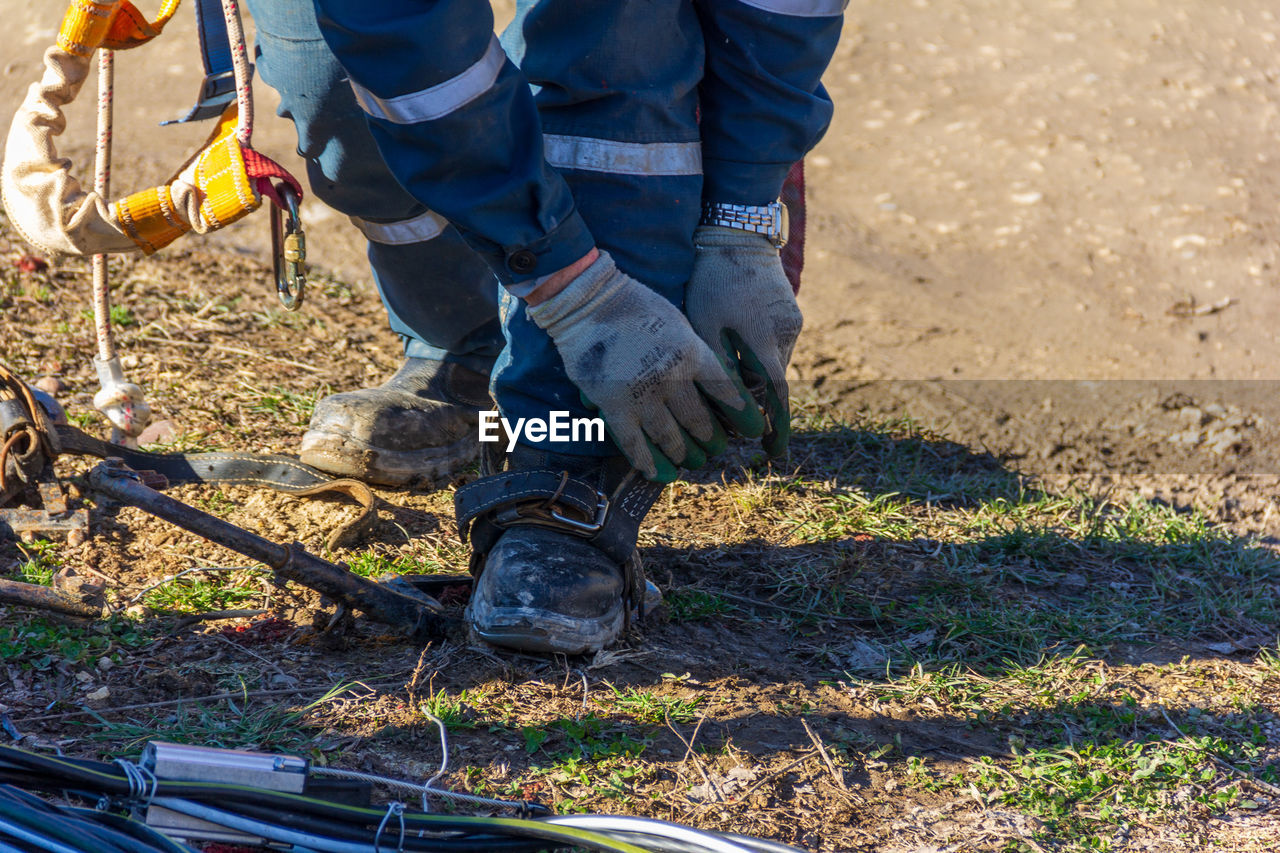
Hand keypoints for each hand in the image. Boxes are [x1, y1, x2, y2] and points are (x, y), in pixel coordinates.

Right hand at [527, 250, 763, 480]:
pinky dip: (647, 461)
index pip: (726, 392)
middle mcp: (671, 377)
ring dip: (683, 454)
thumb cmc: (634, 304)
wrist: (586, 299)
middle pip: (700, 420)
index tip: (754, 429)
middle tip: (717, 448)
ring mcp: (642, 394)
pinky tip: (656, 472)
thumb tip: (714, 381)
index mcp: (691, 352)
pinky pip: (633, 443)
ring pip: (670, 437)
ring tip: (691, 461)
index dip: (743, 415)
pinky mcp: (614, 405)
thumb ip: (694, 351)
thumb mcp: (677, 321)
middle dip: (712, 439)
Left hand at [686, 226, 803, 455]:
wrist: (737, 232)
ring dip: (754, 377)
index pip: (775, 398)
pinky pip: (774, 344)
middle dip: (755, 404)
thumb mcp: (705, 326)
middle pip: (772, 383)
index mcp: (765, 340)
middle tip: (732, 421)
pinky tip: (734, 349)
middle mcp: (786, 334)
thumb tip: (731, 412)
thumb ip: (720, 369)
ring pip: (773, 364)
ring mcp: (791, 321)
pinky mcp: (790, 310)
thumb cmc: (711, 280)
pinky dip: (757, 356)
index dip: (775, 428)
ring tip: (726, 380)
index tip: (772, 454)